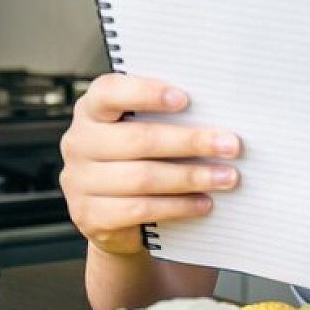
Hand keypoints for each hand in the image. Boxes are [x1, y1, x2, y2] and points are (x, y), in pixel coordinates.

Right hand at [59, 73, 241, 254]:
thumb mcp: (142, 129)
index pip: (110, 92)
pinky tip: (203, 203)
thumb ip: (165, 117)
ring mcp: (80, 182)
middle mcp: (79, 143)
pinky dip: (178, 206)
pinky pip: (140, 210)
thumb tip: (217, 114)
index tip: (185, 98)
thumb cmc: (138, 158)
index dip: (146, 93)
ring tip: (226, 176)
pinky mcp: (90, 216)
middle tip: (230, 145)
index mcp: (91, 110)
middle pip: (138, 140)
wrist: (115, 216)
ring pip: (143, 178)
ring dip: (191, 177)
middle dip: (190, 142)